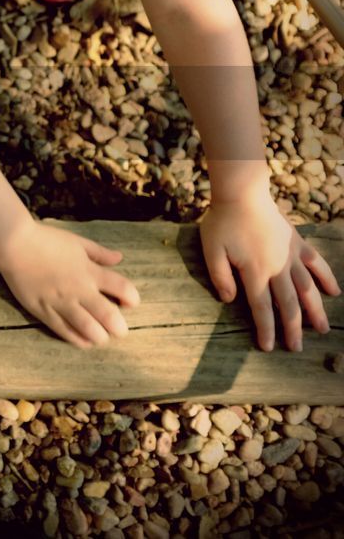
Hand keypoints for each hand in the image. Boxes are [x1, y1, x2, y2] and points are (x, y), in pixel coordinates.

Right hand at [0, 220, 140, 348]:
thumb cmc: (46, 240)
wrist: (14, 244)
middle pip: (110, 317)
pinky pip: (64, 331)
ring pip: (89, 330)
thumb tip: (119, 258)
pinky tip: (85, 341)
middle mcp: (80, 290)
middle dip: (119, 328)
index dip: (132, 299)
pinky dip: (78, 340)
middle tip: (119, 329)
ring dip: (101, 337)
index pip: (124, 290)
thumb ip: (99, 253)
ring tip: (102, 336)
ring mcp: (61, 303)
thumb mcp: (77, 242)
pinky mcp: (43, 311)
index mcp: (90, 272)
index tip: (128, 302)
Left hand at [199, 192, 339, 351]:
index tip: (268, 348)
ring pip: (307, 288)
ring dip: (315, 310)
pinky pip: (317, 264)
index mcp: (255, 272)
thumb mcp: (211, 250)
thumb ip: (220, 277)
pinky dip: (327, 278)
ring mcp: (292, 255)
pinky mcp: (299, 243)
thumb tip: (228, 300)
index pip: (262, 308)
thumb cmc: (222, 222)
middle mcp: (278, 267)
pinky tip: (334, 292)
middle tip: (297, 349)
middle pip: (288, 304)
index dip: (266, 329)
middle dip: (292, 328)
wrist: (242, 194)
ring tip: (322, 329)